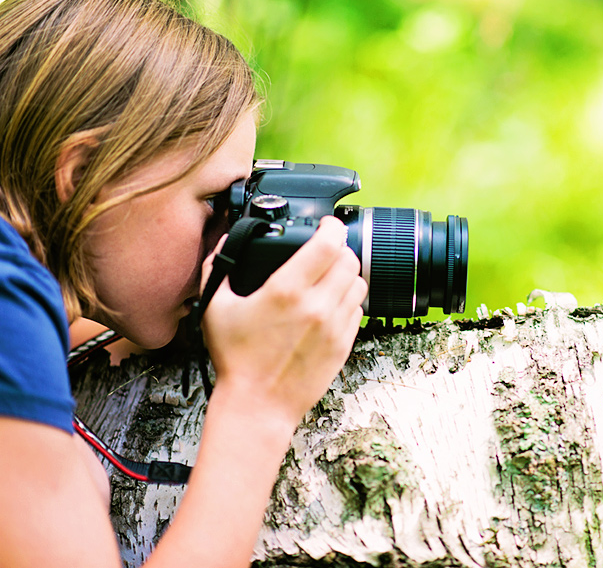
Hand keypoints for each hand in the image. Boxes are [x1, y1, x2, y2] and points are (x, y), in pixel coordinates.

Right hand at [199, 216, 366, 426]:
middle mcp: (317, 306)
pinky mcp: (343, 344)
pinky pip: (359, 310)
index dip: (331, 226)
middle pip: (349, 259)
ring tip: (332, 276)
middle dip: (340, 249)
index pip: (327, 243)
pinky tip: (333, 302)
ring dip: (348, 274)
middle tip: (327, 250)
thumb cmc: (237, 360)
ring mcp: (334, 326)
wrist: (258, 405)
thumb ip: (219, 267)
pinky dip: (349, 300)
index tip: (326, 224)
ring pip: (359, 283)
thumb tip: (226, 241)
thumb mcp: (216, 308)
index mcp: (287, 291)